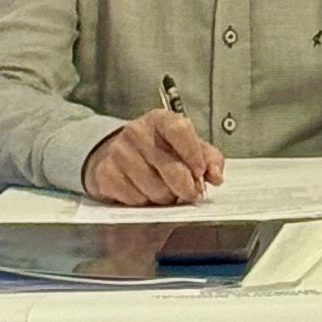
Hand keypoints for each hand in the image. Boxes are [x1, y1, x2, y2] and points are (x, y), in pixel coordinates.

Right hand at [82, 111, 224, 206]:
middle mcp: (137, 132)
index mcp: (161, 120)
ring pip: (156, 189)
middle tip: (189, 192)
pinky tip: (143, 191)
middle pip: (172, 169)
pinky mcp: (106, 173)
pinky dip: (144, 201)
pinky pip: (136, 199)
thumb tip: (215, 176)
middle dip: (186, 188)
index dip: (194, 155)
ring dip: (165, 197)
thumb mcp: (186, 146)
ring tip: (164, 189)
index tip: (200, 172)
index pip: (180, 130)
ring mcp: (119, 152)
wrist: (113, 153)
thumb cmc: (158, 150)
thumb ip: (208, 158)